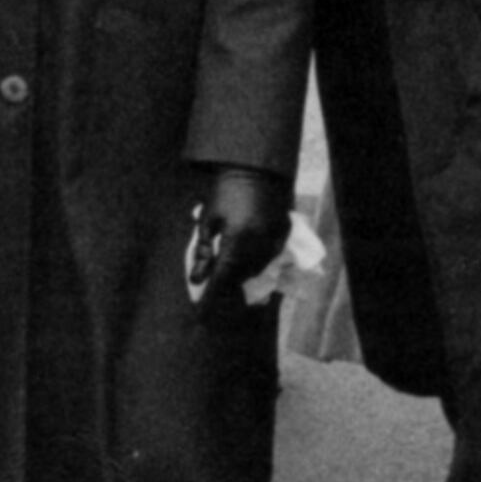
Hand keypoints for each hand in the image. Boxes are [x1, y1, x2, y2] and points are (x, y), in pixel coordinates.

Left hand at [184, 168, 283, 311]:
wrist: (255, 167)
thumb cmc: (224, 192)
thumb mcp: (208, 222)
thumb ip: (204, 253)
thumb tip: (196, 280)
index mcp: (237, 242)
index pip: (222, 279)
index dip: (211, 298)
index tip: (200, 314)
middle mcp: (259, 246)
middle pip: (240, 277)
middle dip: (225, 284)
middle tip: (211, 286)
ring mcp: (275, 240)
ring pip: (256, 269)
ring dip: (240, 273)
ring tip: (227, 268)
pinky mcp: (283, 233)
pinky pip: (269, 256)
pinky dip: (256, 260)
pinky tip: (246, 252)